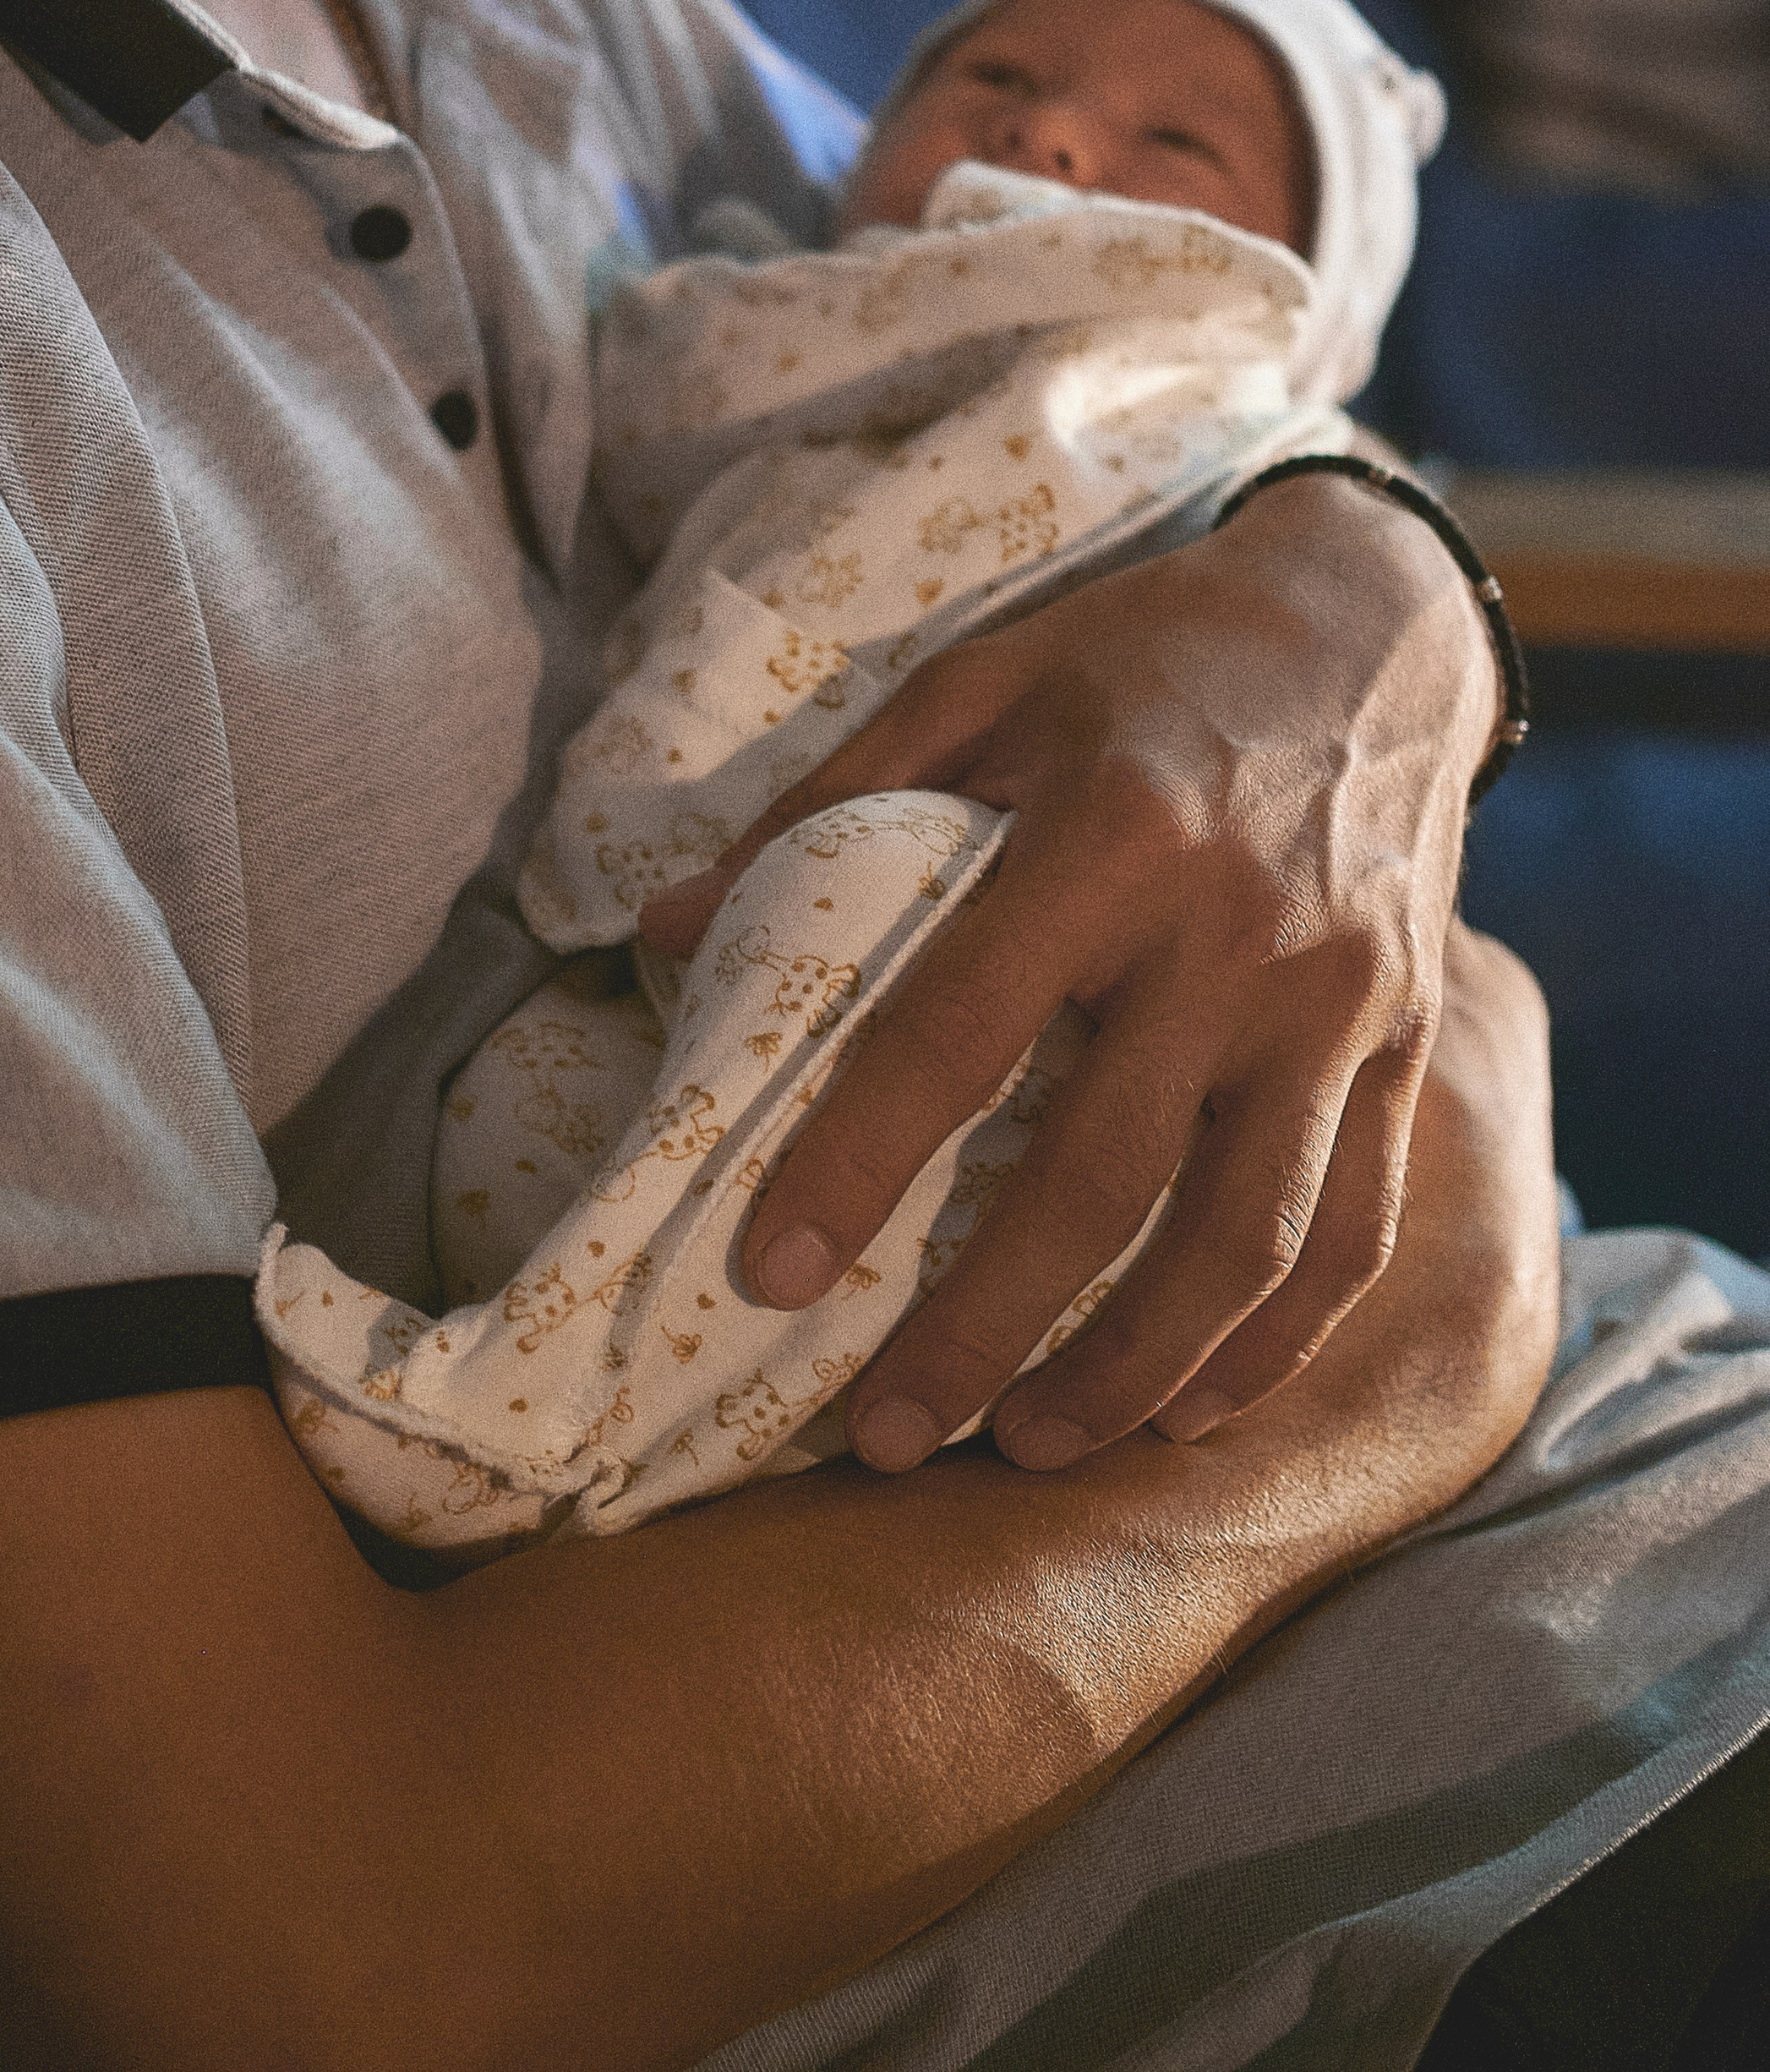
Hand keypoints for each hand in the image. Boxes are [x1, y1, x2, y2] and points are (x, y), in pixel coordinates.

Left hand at [639, 474, 1502, 1475]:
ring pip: (1246, 1240)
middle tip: (883, 1436)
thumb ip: (822, 805)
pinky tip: (1183, 1410)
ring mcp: (1339, 1002)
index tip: (769, 1273)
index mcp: (1108, 832)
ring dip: (1130, 1371)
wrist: (1374, 624)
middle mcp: (1237, 932)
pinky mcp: (1407, 1043)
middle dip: (984, 1326)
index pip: (960, 1029)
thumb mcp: (974, 683)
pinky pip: (1351, 1229)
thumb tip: (663, 934)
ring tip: (1020, 1448)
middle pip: (1104, 1175)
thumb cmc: (1140, 659)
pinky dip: (1272, 1344)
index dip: (857, 1162)